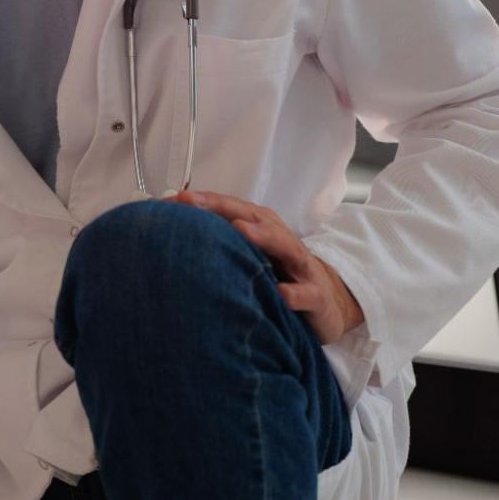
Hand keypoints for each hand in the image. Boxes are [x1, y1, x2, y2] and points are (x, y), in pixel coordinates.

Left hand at [177, 189, 365, 343]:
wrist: (327, 301)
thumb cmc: (278, 272)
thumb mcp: (250, 254)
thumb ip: (219, 241)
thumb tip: (171, 232)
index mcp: (262, 228)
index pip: (230, 209)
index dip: (202, 201)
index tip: (173, 198)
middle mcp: (281, 240)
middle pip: (254, 218)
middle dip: (223, 208)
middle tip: (193, 203)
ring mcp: (300, 267)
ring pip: (285, 247)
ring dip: (263, 237)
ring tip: (241, 231)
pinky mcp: (316, 296)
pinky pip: (306, 294)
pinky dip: (294, 293)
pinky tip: (281, 294)